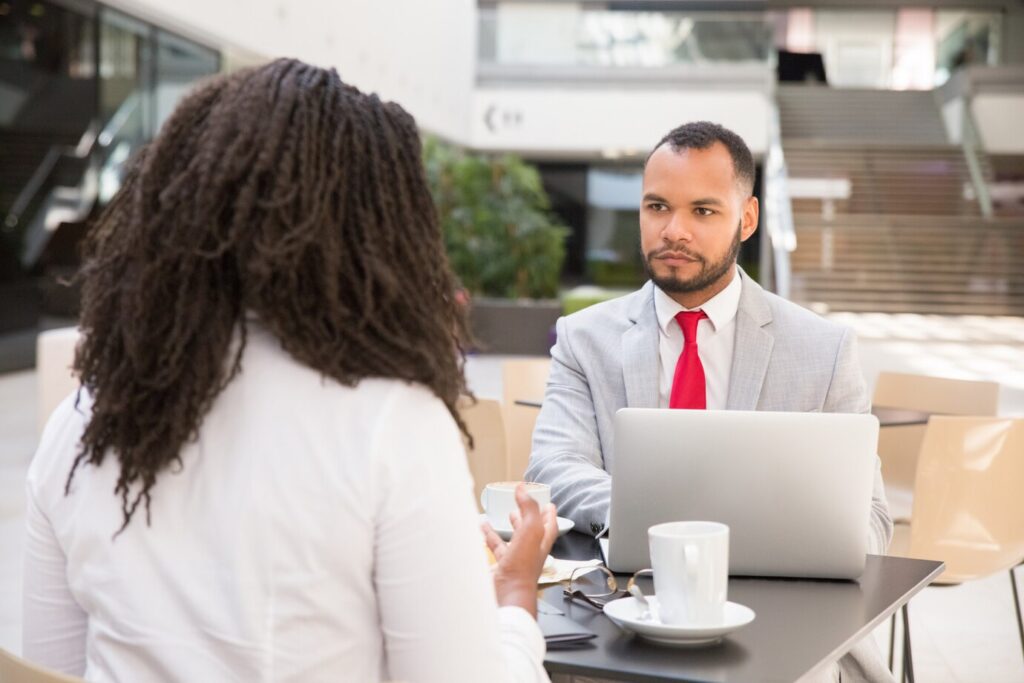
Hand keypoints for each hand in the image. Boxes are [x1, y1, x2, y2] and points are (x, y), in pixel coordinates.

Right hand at [481, 484, 557, 617]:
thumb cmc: (523, 565)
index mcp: (542, 541)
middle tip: (525, 507)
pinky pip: (495, 546)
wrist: (508, 592)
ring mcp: (516, 559)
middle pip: (532, 530)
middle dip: (529, 518)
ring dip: (510, 526)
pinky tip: (483, 529)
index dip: (549, 513)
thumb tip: (523, 489)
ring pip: (514, 538)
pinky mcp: (501, 565)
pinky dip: (490, 536)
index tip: (549, 504)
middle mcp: (531, 550)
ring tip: (505, 515)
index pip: (549, 524)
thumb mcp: (530, 530)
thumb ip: (528, 507)